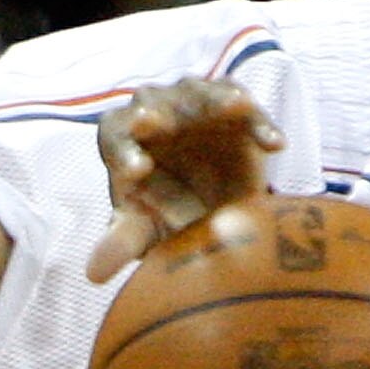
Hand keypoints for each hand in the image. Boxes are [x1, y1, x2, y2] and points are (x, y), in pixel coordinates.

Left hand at [88, 79, 286, 280]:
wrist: (211, 202)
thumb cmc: (166, 210)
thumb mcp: (146, 230)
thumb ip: (122, 243)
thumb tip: (94, 275)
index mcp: (122, 138)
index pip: (115, 138)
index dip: (124, 151)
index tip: (136, 171)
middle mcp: (153, 110)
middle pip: (149, 104)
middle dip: (153, 114)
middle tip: (153, 123)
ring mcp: (192, 101)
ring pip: (199, 94)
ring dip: (214, 101)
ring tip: (234, 108)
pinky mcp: (232, 104)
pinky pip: (245, 107)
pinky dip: (261, 124)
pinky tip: (275, 144)